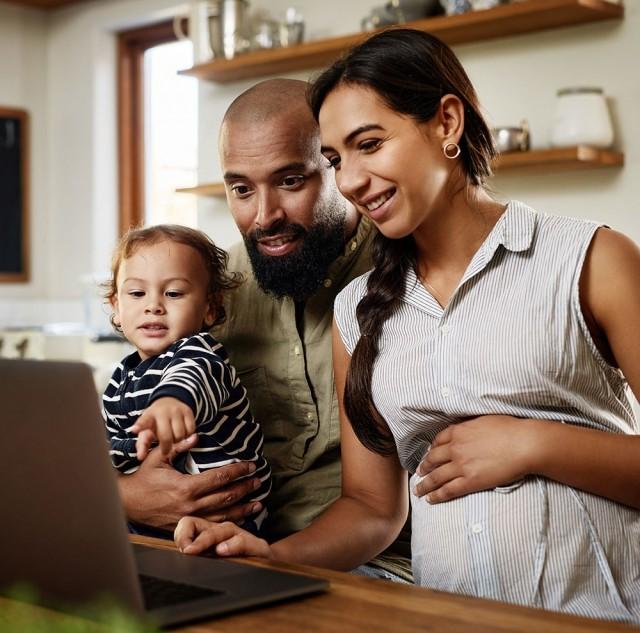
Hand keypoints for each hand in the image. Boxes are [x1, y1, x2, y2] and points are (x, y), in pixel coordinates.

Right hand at [118, 435, 263, 530]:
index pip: (219, 478)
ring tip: (258, 503)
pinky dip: (229, 523)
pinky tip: (240, 520)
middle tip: (259, 481)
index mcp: (186, 487)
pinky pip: (212, 526)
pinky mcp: (186, 529)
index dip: (237, 471)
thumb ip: (179, 446)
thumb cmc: (143, 478)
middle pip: (226, 497)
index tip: (251, 465)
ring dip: (242, 509)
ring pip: (222, 515)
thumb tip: (197, 436)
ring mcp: (189, 520)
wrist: (127, 504)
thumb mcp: (158, 458)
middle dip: (245, 489)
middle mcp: (190, 506)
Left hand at [130, 397, 195, 458]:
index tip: (134, 429)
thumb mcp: (146, 430)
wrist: (168, 402)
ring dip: (178, 441)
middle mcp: (163, 412)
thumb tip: (140, 457)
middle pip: (166, 437)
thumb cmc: (155, 421)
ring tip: (174, 439)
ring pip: (180, 435)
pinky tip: (182, 433)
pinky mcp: (188, 411)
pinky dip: (187, 436)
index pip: (143, 422)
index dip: (139, 426)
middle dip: (167, 446)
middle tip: (166, 448)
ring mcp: (176, 411)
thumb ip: (142, 444)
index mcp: (149, 416)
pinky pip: (190, 430)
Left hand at [175, 516, 270, 557]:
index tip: (180, 549)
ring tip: (195, 549)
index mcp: (209, 531)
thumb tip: (177, 555)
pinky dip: (233, 546)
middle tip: (184, 550)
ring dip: (206, 540)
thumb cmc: (236, 559)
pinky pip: (243, 542)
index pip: (188, 523)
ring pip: (220, 531)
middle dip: (188, 534)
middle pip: (201, 525)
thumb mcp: (211, 557)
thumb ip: (195, 553)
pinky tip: (223, 550)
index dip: (181, 534)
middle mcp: (222, 530)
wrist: (267, 562)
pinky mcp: (256, 546)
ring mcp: (239, 536)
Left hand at [414, 415, 536, 502]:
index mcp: (459, 431)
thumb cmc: (510, 430)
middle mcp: (455, 448)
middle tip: (419, 472)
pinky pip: (448, 490)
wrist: (524, 444)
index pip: (438, 441)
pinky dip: (436, 495)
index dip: (431, 449)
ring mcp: (461, 465)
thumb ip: (470, 426)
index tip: (429, 454)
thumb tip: (467, 429)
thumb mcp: (483, 420)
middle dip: (424, 467)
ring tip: (418, 490)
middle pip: (433, 459)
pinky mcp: (470, 481)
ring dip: (424, 484)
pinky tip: (430, 499)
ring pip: (436, 477)